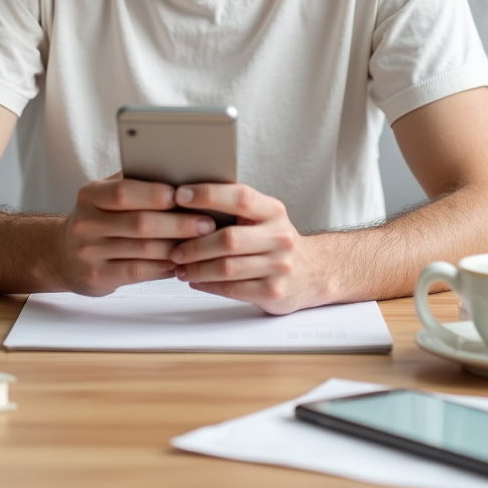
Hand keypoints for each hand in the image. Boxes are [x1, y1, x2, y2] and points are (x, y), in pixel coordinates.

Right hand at [56, 175, 216, 295]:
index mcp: (90, 194)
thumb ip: (135, 184)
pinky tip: (182, 261)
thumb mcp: (105, 195)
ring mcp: (89, 252)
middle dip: (178, 223)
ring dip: (177, 246)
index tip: (187, 195)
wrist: (61, 254)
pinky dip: (164, 266)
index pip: (124, 191)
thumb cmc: (99, 218)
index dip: (157, 194)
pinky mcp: (97, 277)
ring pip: (143, 250)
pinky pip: (139, 272)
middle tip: (207, 223)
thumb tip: (181, 175)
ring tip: (202, 242)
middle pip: (140, 223)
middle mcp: (86, 223)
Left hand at [168, 183, 327, 314]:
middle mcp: (280, 237)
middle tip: (173, 248)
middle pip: (229, 239)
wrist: (314, 272)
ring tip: (179, 267)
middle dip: (194, 244)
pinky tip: (195, 281)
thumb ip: (234, 208)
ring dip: (196, 269)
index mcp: (274, 211)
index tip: (179, 195)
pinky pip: (232, 289)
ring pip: (227, 268)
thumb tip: (186, 199)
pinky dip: (208, 285)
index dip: (208, 195)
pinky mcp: (273, 292)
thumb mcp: (264, 217)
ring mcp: (279, 266)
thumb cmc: (275, 241)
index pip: (240, 197)